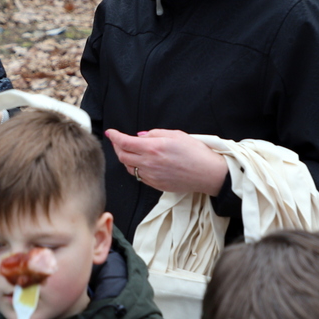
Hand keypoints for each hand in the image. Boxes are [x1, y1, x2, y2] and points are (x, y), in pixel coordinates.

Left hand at [106, 129, 227, 194]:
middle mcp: (149, 163)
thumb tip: (140, 136)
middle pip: (122, 156)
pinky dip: (136, 168)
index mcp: (153, 148)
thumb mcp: (176, 134)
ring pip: (129, 168)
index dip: (114, 136)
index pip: (124, 142)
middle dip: (117, 147)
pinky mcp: (156, 185)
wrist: (208, 174)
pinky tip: (142, 163)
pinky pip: (139, 176)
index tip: (110, 132)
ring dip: (125, 158)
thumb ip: (155, 133)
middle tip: (118, 141)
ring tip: (129, 151)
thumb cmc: (196, 152)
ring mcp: (151, 176)